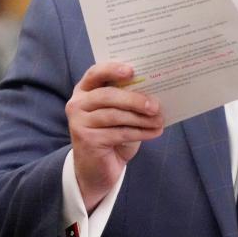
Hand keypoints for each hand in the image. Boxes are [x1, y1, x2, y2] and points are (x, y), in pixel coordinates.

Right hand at [66, 62, 163, 211]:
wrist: (98, 167)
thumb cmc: (112, 133)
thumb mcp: (119, 112)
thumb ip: (128, 99)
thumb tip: (155, 93)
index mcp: (86, 89)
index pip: (95, 73)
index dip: (112, 69)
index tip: (131, 71)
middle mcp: (78, 103)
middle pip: (107, 95)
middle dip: (134, 99)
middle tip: (155, 105)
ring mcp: (79, 122)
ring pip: (114, 115)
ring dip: (141, 118)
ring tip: (159, 121)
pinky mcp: (86, 140)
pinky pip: (118, 133)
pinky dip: (140, 132)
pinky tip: (154, 132)